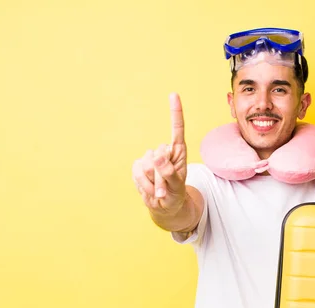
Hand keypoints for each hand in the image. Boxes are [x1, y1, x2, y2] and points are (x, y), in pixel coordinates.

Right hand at [132, 93, 187, 213]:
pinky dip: (144, 185)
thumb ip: (169, 173)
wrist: (164, 206)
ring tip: (159, 189)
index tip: (173, 94)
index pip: (177, 129)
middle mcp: (164, 151)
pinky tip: (150, 189)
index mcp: (178, 152)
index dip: (175, 112)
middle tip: (166, 188)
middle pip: (158, 156)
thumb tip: (157, 155)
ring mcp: (149, 158)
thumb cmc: (175, 194)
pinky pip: (137, 173)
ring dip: (153, 183)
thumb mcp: (176, 186)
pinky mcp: (137, 166)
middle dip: (161, 176)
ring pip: (146, 166)